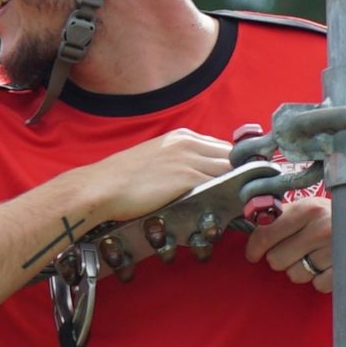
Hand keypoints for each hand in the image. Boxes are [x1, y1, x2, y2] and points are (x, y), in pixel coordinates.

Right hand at [81, 129, 233, 221]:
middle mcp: (188, 144)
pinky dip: (229, 196)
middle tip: (244, 197)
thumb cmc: (122, 179)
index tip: (236, 183)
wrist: (101, 187)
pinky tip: (231, 209)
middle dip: (240, 176)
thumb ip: (178, 163)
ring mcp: (189, 160)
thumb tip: (195, 178)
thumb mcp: (155, 160)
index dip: (232, 167)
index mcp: (181, 137)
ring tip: (241, 206)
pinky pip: (220, 185)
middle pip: (232, 157)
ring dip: (238, 188)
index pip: (223, 148)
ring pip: (230, 171)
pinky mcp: (187, 178)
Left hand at [243, 195, 332, 293]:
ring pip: (295, 275)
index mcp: (306, 209)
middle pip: (276, 260)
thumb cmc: (334, 216)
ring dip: (301, 269)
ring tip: (315, 256)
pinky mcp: (344, 270)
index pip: (265, 235)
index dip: (254, 248)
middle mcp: (319, 228)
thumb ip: (282, 215)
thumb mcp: (309, 206)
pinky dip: (320, 279)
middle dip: (282, 258)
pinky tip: (328, 264)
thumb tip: (252, 221)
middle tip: (296, 250)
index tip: (253, 254)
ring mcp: (333, 251)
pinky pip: (317, 285)